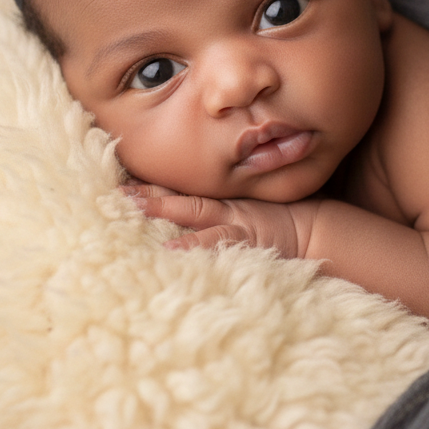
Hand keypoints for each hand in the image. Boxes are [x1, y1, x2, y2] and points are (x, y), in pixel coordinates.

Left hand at [120, 182, 314, 258]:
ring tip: (131, 207)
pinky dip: (192, 243)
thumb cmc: (279, 221)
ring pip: (190, 210)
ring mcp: (232, 220)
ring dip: (160, 207)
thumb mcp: (246, 209)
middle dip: (145, 193)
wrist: (315, 229)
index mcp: (219, 199)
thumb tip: (185, 215)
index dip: (149, 185)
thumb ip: (219, 208)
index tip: (117, 180)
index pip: (178, 189)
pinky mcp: (244, 237)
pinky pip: (215, 240)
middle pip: (177, 195)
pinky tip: (169, 249)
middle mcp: (222, 205)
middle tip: (113, 191)